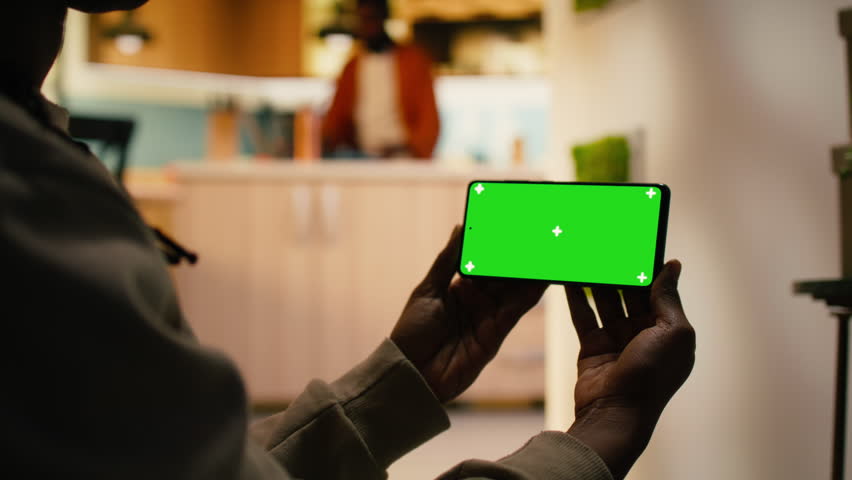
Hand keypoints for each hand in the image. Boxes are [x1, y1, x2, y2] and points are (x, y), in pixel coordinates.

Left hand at [391, 226, 546, 402]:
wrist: (411, 372)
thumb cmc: (412, 331)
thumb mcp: (428, 290)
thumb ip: (448, 260)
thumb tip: (461, 227)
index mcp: (458, 288)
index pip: (484, 262)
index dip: (498, 246)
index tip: (512, 226)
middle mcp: (477, 301)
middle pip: (503, 274)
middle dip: (519, 256)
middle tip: (537, 232)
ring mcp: (488, 316)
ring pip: (515, 288)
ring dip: (530, 271)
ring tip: (547, 248)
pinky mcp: (496, 333)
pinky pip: (516, 308)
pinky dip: (531, 292)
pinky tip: (543, 275)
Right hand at [565, 260, 694, 479]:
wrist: (616, 412)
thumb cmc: (652, 376)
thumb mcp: (672, 332)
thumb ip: (668, 298)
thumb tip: (673, 266)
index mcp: (670, 332)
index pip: (659, 293)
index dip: (648, 270)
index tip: (637, 245)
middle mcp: (645, 336)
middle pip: (630, 295)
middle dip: (620, 273)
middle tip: (607, 246)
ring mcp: (617, 342)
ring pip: (606, 302)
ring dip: (597, 281)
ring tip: (587, 255)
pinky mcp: (593, 347)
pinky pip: (584, 316)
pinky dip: (577, 297)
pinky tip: (570, 277)